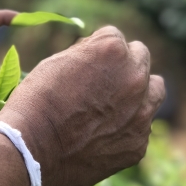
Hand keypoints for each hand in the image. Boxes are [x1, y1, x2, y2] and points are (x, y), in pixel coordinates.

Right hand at [0, 26, 164, 185]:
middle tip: (105, 80)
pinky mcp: (138, 144)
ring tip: (114, 104)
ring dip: (139, 92)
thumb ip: (88, 51)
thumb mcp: (58, 60)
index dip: (98, 49)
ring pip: (154, 91)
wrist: (30, 149)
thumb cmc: (37, 100)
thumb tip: (100, 50)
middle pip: (141, 57)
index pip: (116, 37)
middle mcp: (135, 78)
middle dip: (124, 64)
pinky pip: (142, 126)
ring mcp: (142, 114)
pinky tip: (103, 133)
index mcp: (114, 50)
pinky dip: (128, 126)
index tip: (87, 62)